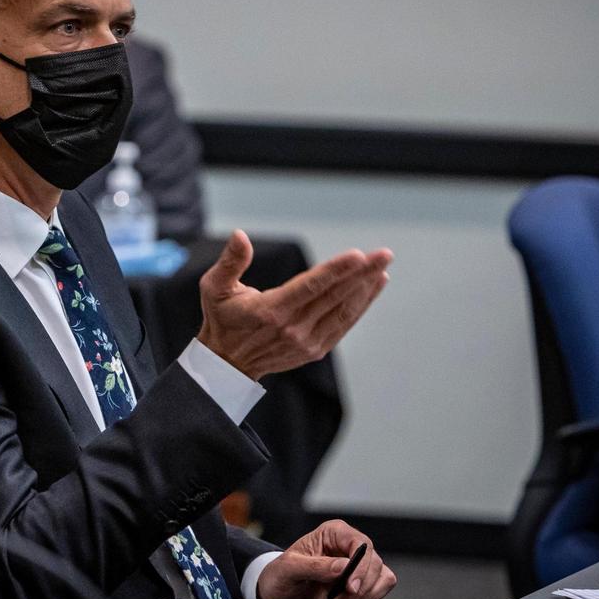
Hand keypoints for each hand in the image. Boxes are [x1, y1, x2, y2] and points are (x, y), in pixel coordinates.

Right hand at [196, 231, 391, 380]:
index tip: (358, 256)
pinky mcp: (315, 349)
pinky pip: (343, 324)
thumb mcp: (214, 288)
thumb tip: (240, 235)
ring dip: (366, 288)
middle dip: (362, 273)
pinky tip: (373, 287)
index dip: (336, 271)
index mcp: (271, 311)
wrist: (228, 363)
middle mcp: (292, 328)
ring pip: (343, 311)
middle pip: (334, 296)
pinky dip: (361, 305)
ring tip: (382, 268)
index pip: (310, 287)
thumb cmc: (222, 319)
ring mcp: (306, 342)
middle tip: (384, 254)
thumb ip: (230, 262)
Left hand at [256, 520, 396, 598]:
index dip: (362, 566)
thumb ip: (316, 566)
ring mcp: (357, 572)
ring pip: (382, 584)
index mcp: (334, 534)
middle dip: (358, 592)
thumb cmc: (280, 578)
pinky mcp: (359, 592)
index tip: (351, 587)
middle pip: (376, 566)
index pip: (362, 544)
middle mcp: (349, 550)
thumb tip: (344, 566)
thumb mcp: (289, 569)